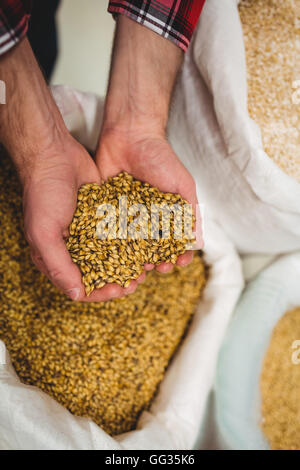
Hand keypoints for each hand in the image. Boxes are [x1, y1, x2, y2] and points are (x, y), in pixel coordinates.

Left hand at [96, 127, 201, 274]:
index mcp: (166, 215)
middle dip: (155, 261)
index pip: (174, 241)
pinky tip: (112, 255)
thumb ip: (191, 212)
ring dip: (133, 259)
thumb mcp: (182, 185)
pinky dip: (110, 245)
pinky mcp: (107, 211)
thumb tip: (198, 242)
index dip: (177, 254)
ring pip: (129, 245)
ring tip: (136, 268)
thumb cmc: (161, 158)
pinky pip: (109, 231)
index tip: (178, 262)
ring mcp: (126, 217)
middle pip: (151, 248)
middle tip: (156, 268)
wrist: (130, 136)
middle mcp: (147, 220)